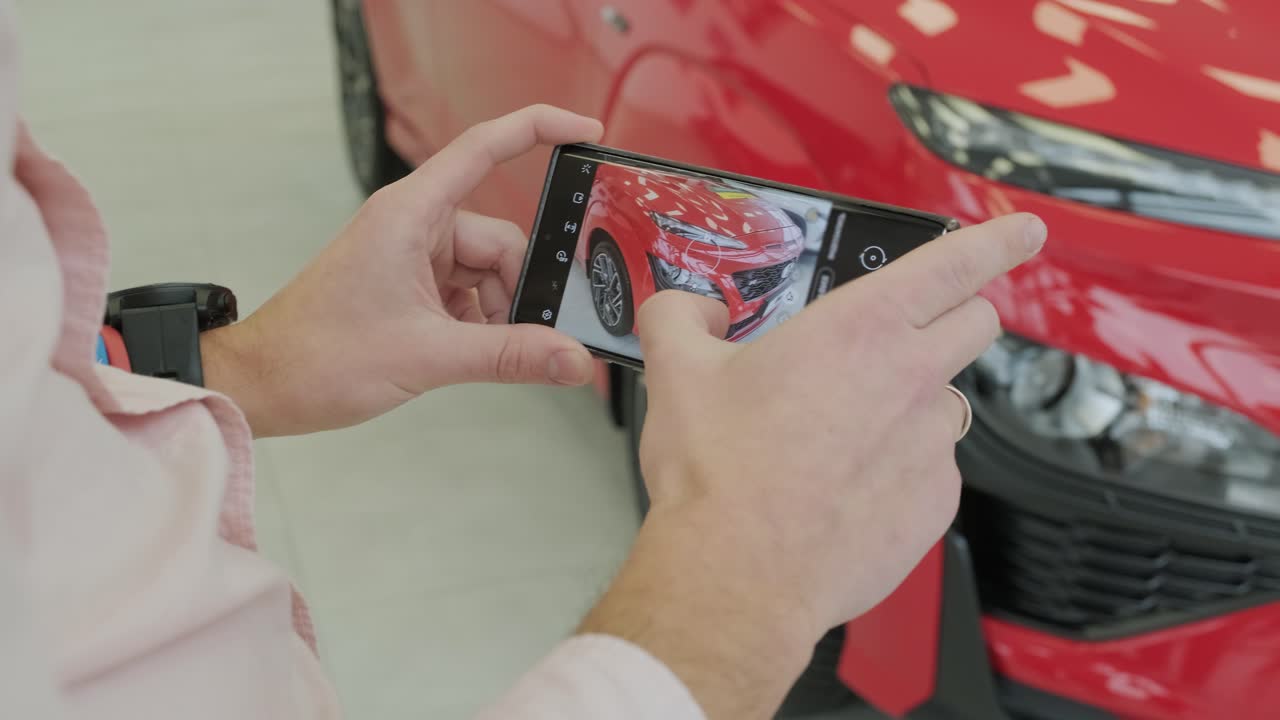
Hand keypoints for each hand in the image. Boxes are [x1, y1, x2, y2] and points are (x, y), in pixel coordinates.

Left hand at [203, 105, 602, 436]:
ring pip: (488, 273)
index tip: (586, 131)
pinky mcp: (410, 286)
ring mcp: (412, 256)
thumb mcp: (428, 356)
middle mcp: (414, 226)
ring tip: (476, 354)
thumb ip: (510, 356)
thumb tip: (572, 359)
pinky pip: (468, 293)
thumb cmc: (316, 356)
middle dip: (518, 291)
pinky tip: (467, 354)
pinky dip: (479, 324)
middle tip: (527, 337)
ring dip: (496, 315)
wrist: (263, 386)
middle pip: (500, 240)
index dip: (540, 130)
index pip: (485, 149)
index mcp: (411, 214)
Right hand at [579, 213, 1045, 717]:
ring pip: (950, 402)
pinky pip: (935, 470)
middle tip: (909, 335)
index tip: (1024, 232)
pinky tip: (851, 487)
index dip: (998, 240)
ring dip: (917, 402)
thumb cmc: (719, 474)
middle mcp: (912, 378)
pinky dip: (904, 469)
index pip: (955, 264)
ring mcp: (931, 445)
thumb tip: (692, 310)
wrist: (738, 575)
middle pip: (976, 324)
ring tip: (851, 432)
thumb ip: (680, 317)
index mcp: (861, 328)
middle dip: (958, 315)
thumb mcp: (676, 371)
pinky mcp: (935, 503)